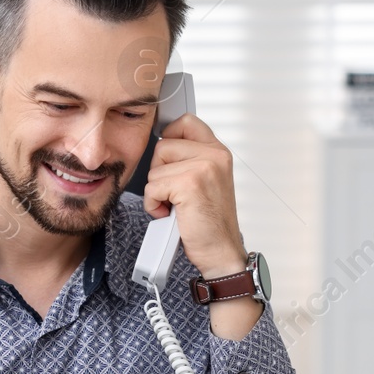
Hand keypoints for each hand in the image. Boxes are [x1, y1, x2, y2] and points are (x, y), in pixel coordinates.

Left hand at [142, 114, 245, 278]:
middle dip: (160, 172)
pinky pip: (152, 187)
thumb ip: (191, 160)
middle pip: (163, 146)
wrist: (221, 252)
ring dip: (157, 192)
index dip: (169, 137)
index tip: (168, 159)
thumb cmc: (210, 222)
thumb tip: (162, 145)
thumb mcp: (207, 181)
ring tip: (176, 206)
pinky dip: (154, 205)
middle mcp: (214, 156)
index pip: (186, 122)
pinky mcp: (189, 184)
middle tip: (176, 193)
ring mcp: (203, 167)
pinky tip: (171, 214)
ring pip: (155, 169)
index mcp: (218, 152)